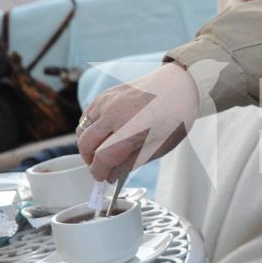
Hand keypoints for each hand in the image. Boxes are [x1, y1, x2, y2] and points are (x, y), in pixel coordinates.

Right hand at [76, 63, 200, 182]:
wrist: (179, 85)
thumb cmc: (175, 115)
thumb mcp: (158, 147)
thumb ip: (131, 163)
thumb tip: (110, 175)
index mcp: (133, 127)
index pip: (102, 157)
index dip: (99, 172)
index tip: (102, 178)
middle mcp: (115, 111)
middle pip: (86, 144)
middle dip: (91, 161)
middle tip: (102, 168)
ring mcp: (107, 101)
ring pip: (82, 130)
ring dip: (88, 145)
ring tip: (104, 151)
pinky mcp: (104, 95)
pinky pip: (86, 117)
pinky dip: (90, 130)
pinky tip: (104, 135)